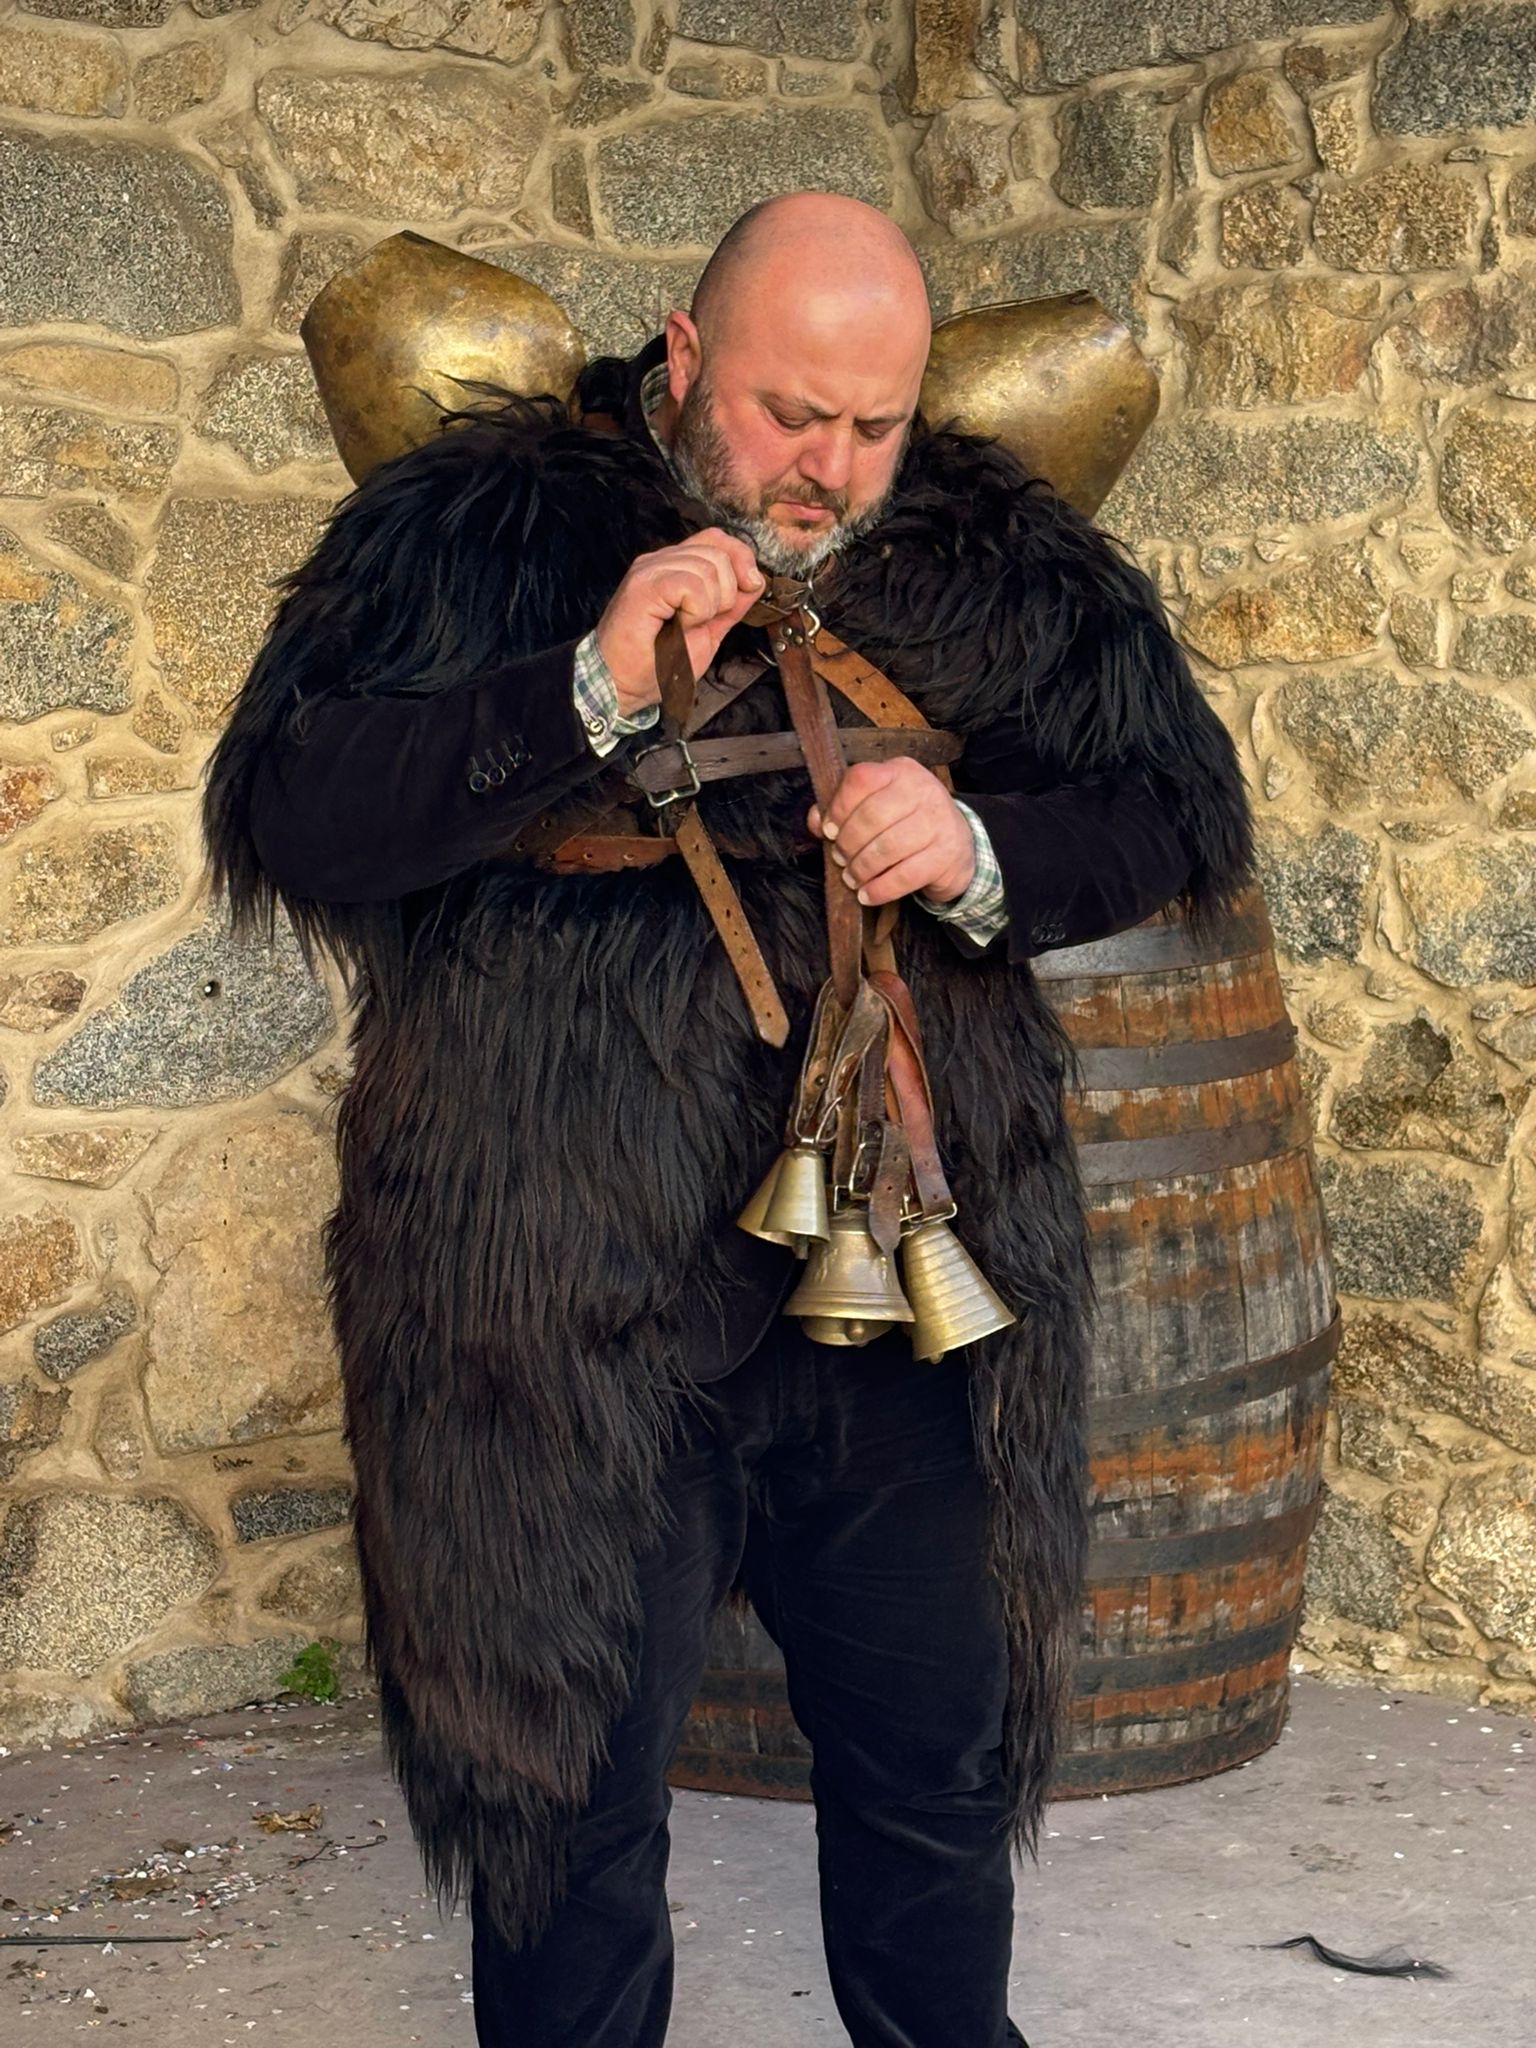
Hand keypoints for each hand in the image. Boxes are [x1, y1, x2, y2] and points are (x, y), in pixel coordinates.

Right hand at [593, 528, 764, 717]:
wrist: (622, 686)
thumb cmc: (657, 663)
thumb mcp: (709, 631)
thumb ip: (731, 604)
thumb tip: (755, 580)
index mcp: (674, 567)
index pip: (716, 539)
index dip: (740, 559)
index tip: (748, 588)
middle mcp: (660, 561)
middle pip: (718, 549)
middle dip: (728, 591)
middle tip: (703, 621)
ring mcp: (650, 570)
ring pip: (709, 566)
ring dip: (710, 605)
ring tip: (686, 625)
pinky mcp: (644, 585)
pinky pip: (692, 583)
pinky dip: (697, 610)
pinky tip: (681, 624)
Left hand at [807, 760, 974, 906]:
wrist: (959, 843)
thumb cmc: (908, 822)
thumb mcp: (880, 805)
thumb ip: (845, 809)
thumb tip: (815, 820)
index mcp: (900, 771)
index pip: (861, 779)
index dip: (839, 807)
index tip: (829, 830)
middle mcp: (923, 790)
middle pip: (872, 816)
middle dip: (848, 843)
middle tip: (840, 859)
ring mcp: (938, 822)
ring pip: (888, 848)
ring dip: (862, 868)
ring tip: (852, 878)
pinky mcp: (946, 855)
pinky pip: (905, 876)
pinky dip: (880, 889)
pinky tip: (867, 895)